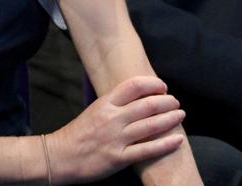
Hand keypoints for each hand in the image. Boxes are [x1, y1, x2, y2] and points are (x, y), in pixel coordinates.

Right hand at [47, 76, 185, 182]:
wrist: (60, 156)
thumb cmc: (78, 134)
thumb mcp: (93, 111)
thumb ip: (113, 104)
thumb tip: (137, 98)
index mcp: (104, 104)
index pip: (133, 86)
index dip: (152, 84)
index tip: (162, 86)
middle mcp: (112, 119)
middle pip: (147, 105)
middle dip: (167, 102)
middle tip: (176, 102)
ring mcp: (116, 138)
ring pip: (151, 126)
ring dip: (170, 119)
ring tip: (181, 115)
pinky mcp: (119, 158)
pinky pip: (148, 150)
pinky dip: (166, 144)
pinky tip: (178, 140)